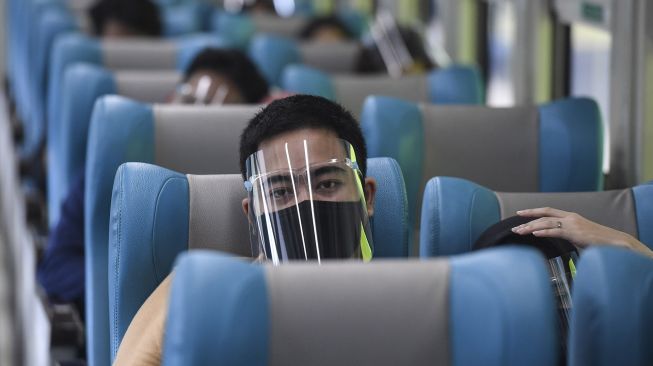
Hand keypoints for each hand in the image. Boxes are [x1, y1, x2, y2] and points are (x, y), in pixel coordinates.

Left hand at [512, 207, 652, 257]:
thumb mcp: (578, 236)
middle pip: (543, 215)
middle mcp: (570, 217)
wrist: (615, 242)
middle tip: (514, 227)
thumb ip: (566, 235)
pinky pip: (556, 231)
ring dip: (531, 227)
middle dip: (527, 221)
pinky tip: (534, 234)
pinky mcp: (575, 232)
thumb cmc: (598, 241)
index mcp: (570, 217)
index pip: (547, 211)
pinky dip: (544, 232)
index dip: (533, 212)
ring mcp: (572, 224)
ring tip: (519, 232)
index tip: (520, 214)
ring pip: (546, 223)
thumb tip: (555, 239)